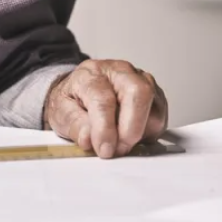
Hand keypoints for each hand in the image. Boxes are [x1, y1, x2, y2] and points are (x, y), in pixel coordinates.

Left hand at [44, 58, 167, 158]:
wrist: (79, 93)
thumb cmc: (73, 100)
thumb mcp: (61, 112)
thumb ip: (75, 125)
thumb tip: (88, 139)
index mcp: (91, 73)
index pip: (103, 99)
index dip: (105, 129)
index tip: (104, 149)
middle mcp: (119, 72)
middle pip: (138, 92)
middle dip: (131, 128)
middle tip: (119, 149)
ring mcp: (140, 81)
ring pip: (154, 108)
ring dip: (140, 133)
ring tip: (119, 141)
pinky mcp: (155, 95)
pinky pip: (160, 117)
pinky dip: (148, 133)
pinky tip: (129, 134)